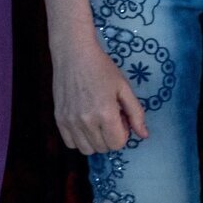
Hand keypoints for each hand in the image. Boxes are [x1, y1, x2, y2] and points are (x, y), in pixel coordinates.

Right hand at [52, 39, 148, 154]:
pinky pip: (71, 143)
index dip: (123, 133)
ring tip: (96, 120)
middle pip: (103, 148)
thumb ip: (136, 113)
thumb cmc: (102, 68)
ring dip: (95, 140)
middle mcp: (86, 121)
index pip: (117, 144)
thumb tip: (144, 135)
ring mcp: (70, 122)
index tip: (120, 118)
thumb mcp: (124, 88)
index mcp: (106, 114)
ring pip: (86, 149)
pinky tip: (83, 122)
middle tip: (109, 116)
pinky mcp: (59, 119)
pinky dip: (79, 138)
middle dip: (110, 136)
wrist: (74, 53)